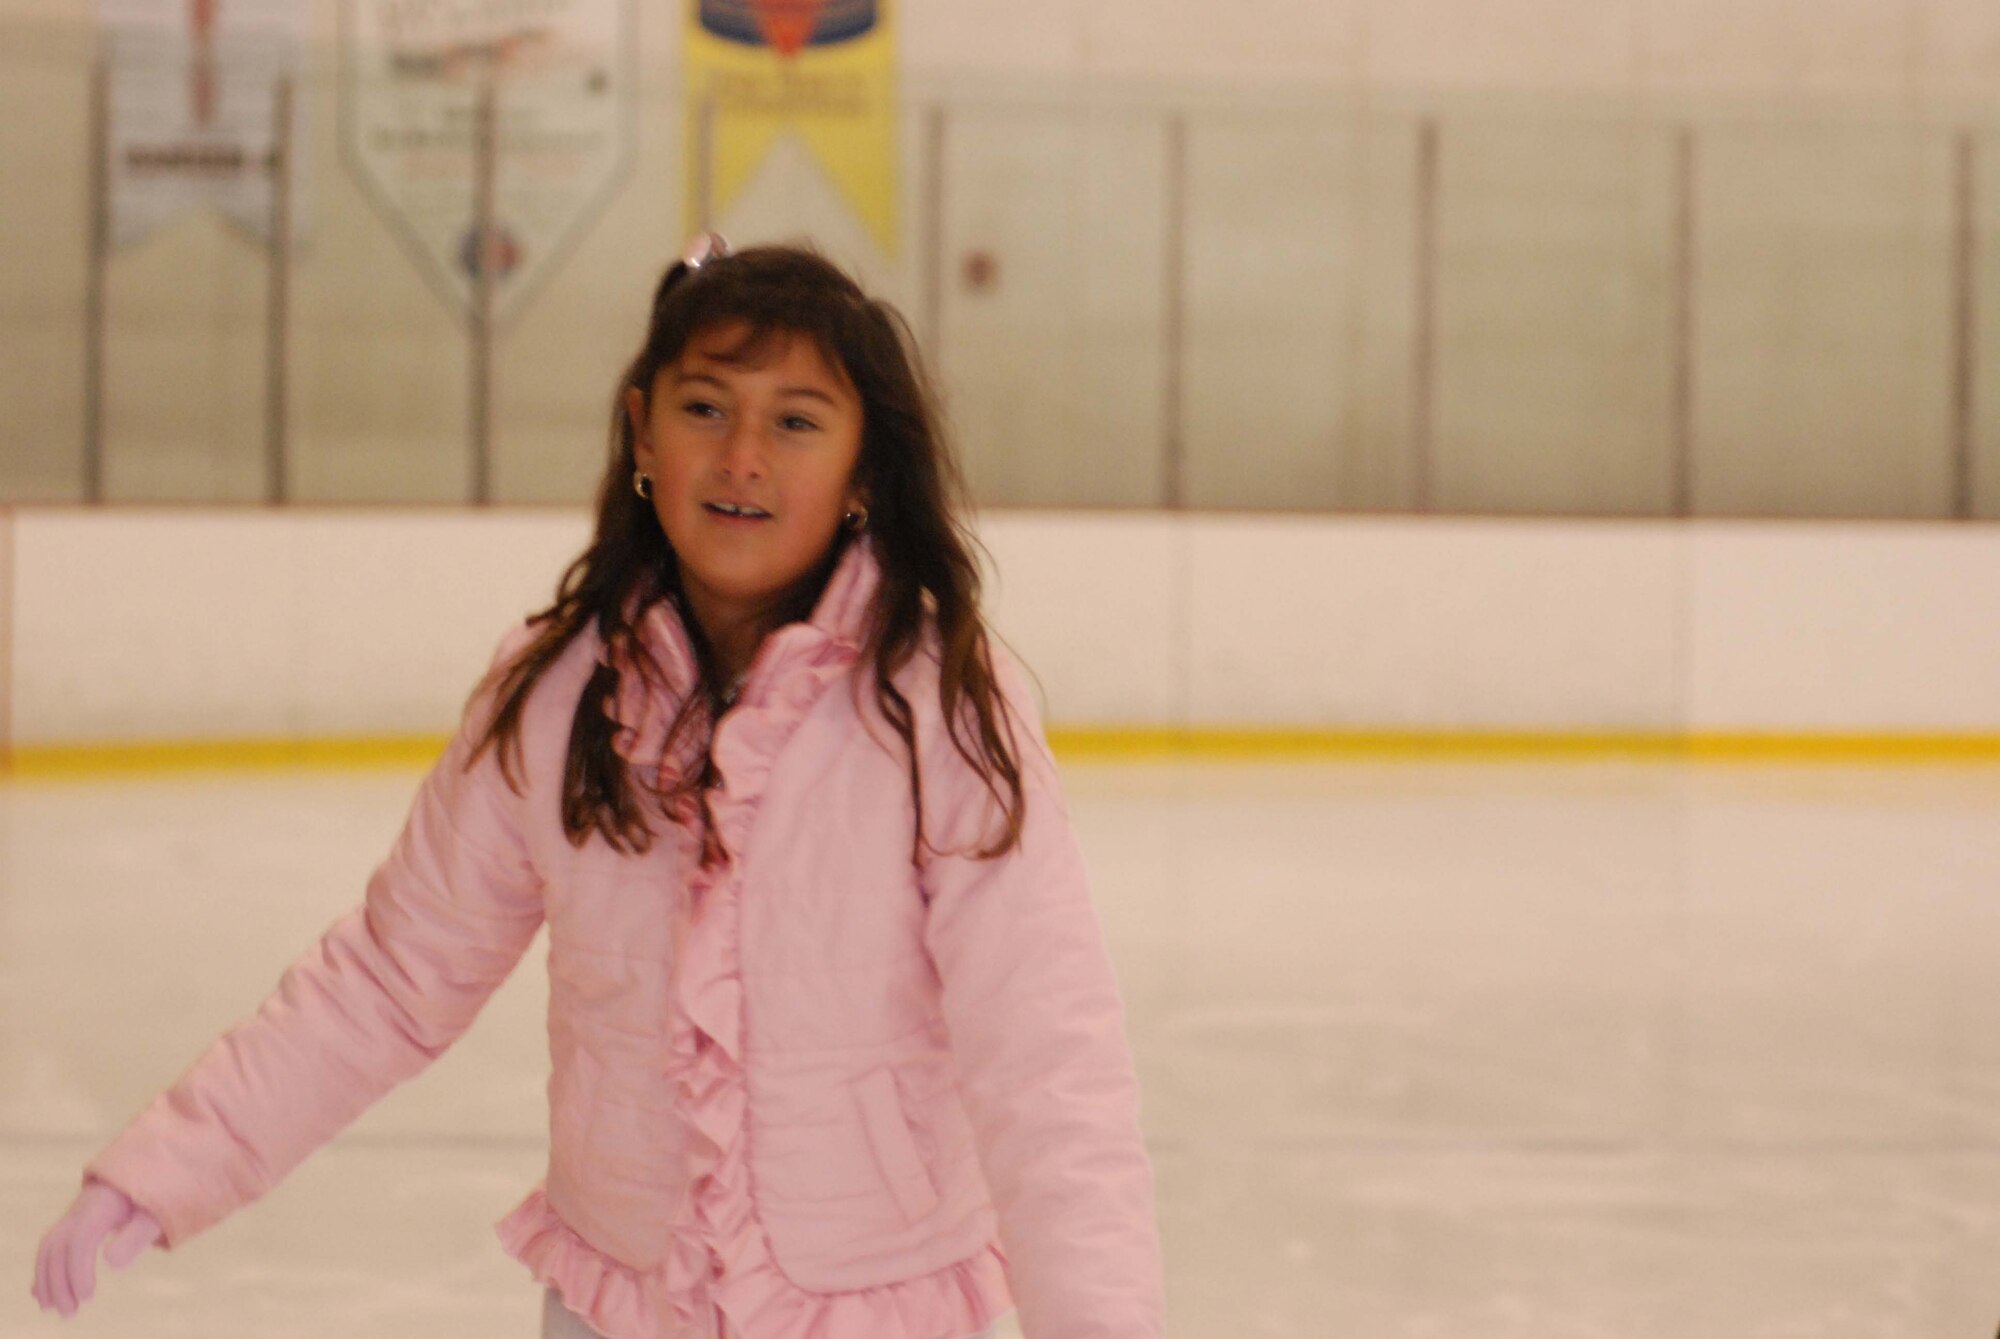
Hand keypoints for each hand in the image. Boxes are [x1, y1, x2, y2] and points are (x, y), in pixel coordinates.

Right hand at [31, 1179, 161, 1317]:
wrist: (152, 1172)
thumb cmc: (157, 1197)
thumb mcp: (155, 1216)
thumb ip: (136, 1237)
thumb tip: (112, 1263)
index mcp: (102, 1204)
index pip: (80, 1239)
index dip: (78, 1270)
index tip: (88, 1296)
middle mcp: (81, 1208)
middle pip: (58, 1245)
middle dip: (58, 1281)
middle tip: (69, 1313)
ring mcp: (74, 1214)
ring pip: (49, 1247)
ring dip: (47, 1280)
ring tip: (52, 1309)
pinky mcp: (72, 1223)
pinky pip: (51, 1246)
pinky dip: (44, 1270)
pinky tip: (41, 1294)